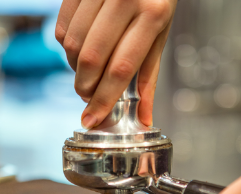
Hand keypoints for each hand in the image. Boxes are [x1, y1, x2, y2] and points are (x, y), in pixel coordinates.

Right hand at [56, 0, 176, 128]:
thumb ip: (149, 75)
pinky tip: (82, 49)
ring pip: (73, 43)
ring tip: (89, 73)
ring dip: (76, 68)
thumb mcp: (161, 35)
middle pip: (92, 58)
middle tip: (89, 97)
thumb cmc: (158, 2)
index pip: (122, 67)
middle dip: (86, 86)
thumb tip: (143, 116)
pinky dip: (68, 46)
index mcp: (152, 15)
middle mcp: (125, 0)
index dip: (104, 98)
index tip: (93, 119)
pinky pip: (62, 26)